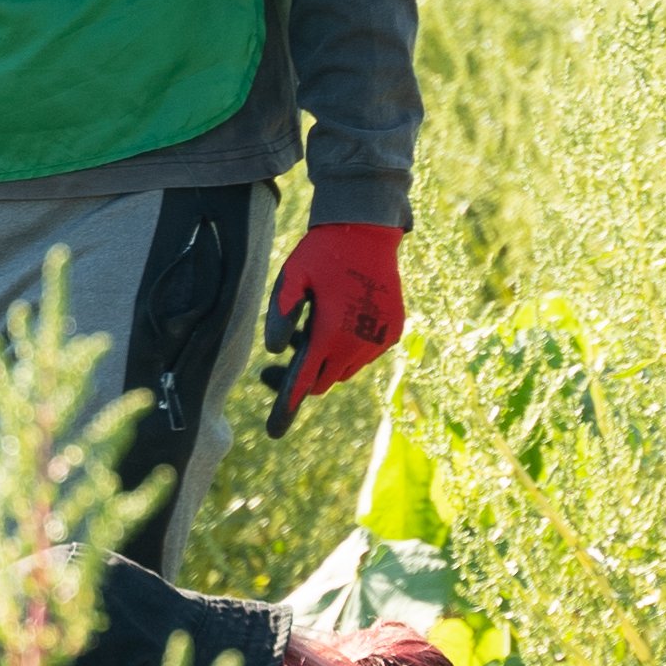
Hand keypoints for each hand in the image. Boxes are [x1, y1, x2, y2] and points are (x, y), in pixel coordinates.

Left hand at [259, 222, 407, 428]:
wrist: (368, 233)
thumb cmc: (322, 254)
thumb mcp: (290, 279)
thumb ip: (280, 315)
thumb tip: (273, 351)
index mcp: (331, 333)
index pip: (304, 381)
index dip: (286, 405)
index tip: (273, 432)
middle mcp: (359, 343)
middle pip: (323, 381)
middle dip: (302, 376)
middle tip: (280, 359)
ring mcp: (380, 340)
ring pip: (344, 370)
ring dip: (327, 361)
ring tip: (313, 327)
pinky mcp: (393, 333)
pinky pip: (364, 355)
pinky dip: (349, 349)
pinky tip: (338, 320)